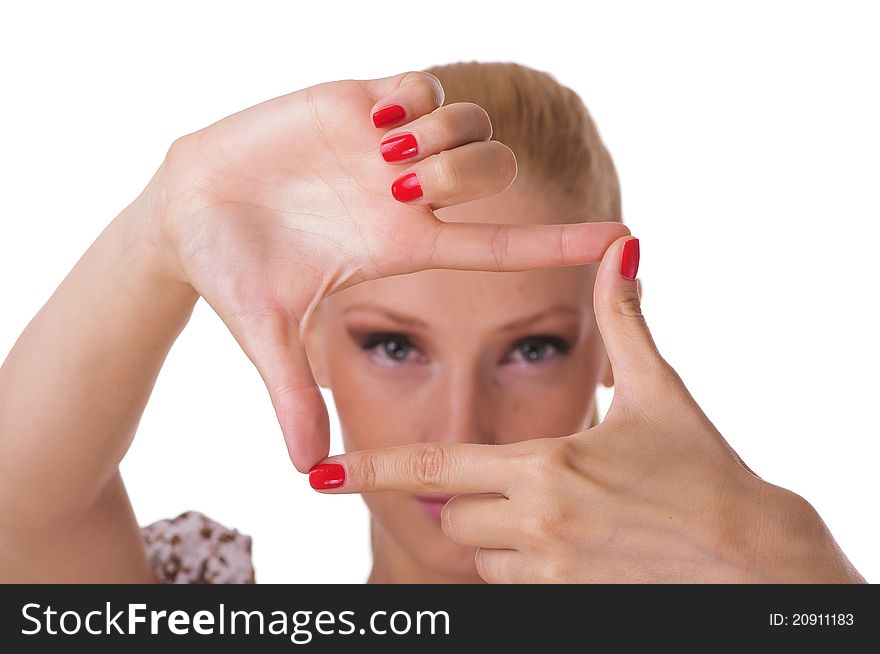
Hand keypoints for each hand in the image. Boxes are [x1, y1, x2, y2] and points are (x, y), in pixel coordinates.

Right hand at [148, 70, 628, 470]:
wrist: (189, 212)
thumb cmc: (231, 274)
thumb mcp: (268, 336)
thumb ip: (293, 396)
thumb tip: (305, 472)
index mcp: (403, 247)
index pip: (500, 247)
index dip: (561, 243)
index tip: (624, 239)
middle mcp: (408, 196)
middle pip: (493, 173)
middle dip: (466, 175)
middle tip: (399, 184)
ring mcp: (389, 148)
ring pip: (471, 126)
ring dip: (440, 137)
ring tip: (381, 151)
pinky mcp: (362, 103)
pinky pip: (426, 86)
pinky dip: (416, 98)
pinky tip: (373, 119)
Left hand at [313, 235, 863, 582]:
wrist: (751, 557)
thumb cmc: (704, 470)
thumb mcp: (658, 390)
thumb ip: (624, 319)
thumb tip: (624, 245)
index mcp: (545, 465)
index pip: (436, 465)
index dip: (375, 470)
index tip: (323, 477)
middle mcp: (537, 522)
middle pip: (455, 510)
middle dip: (469, 494)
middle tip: (519, 478)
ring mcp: (551, 569)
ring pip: (481, 550)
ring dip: (500, 529)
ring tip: (560, 509)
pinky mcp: (568, 599)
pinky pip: (512, 580)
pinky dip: (526, 560)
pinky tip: (575, 541)